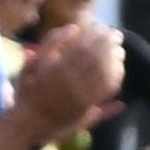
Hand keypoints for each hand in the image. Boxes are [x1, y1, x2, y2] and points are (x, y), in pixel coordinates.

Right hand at [5, 14, 127, 142]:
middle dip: (109, 43)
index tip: (101, 27)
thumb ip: (51, 42)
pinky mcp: (88, 106)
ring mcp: (80, 95)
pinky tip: (118, 67)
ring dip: (115, 58)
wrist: (31, 122)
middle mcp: (69, 82)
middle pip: (97, 57)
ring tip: (119, 49)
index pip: (84, 46)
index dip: (96, 35)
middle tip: (116, 35)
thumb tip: (74, 27)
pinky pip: (106, 89)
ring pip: (105, 72)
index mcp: (56, 68)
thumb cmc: (31, 90)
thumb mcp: (33, 62)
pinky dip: (116, 76)